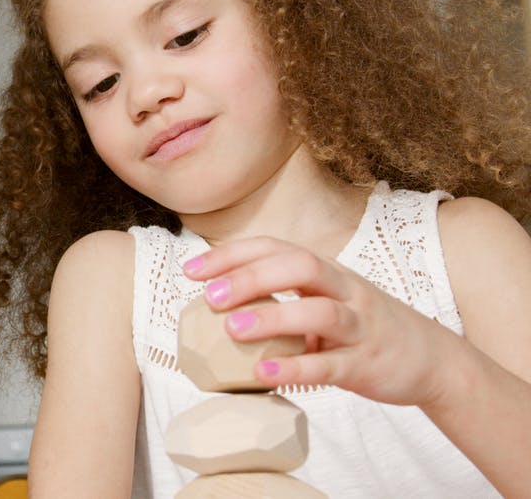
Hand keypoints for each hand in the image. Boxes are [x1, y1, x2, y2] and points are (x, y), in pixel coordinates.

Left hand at [182, 236, 461, 407]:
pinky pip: (331, 366)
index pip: (276, 248)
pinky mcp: (367, 365)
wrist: (433, 360)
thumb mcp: (325, 302)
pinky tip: (264, 375)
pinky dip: (296, 369)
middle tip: (209, 297)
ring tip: (232, 329)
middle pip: (299, 267)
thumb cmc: (361, 329)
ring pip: (319, 313)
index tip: (190, 270)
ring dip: (273, 318)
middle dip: (251, 277)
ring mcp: (359, 327)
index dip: (232, 255)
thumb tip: (218, 304)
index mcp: (327, 273)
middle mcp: (344, 291)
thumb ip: (283, 299)